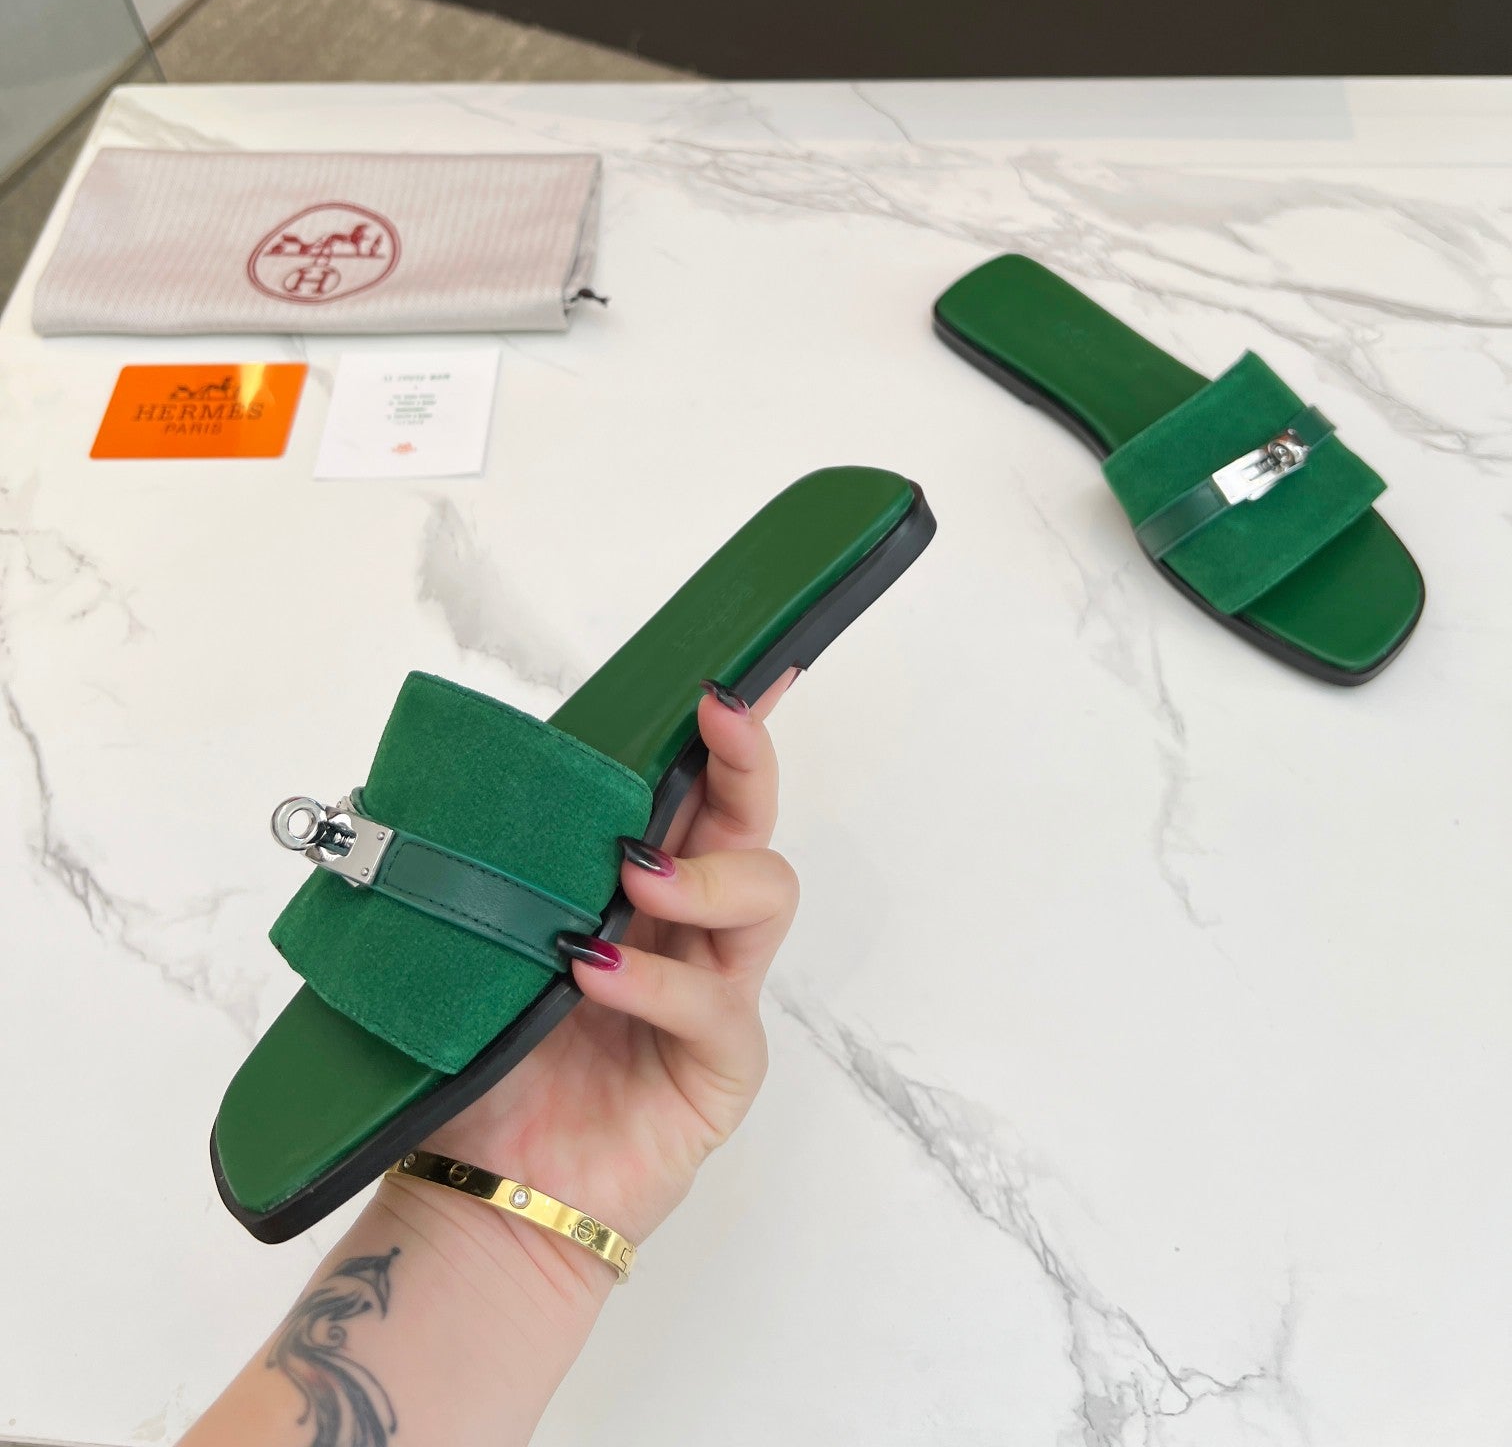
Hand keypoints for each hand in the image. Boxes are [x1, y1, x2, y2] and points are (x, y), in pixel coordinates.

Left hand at [382, 672, 801, 1291]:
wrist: (482, 1196)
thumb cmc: (483, 1066)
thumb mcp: (466, 945)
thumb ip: (461, 871)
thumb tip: (391, 789)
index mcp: (636, 886)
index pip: (691, 791)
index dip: (723, 731)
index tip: (727, 676)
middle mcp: (688, 928)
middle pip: (751, 821)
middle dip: (745, 759)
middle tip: (719, 717)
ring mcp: (714, 993)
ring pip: (764, 894)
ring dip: (703, 874)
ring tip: (633, 877)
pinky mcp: (720, 1066)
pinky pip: (712, 1005)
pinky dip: (654, 981)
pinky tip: (596, 971)